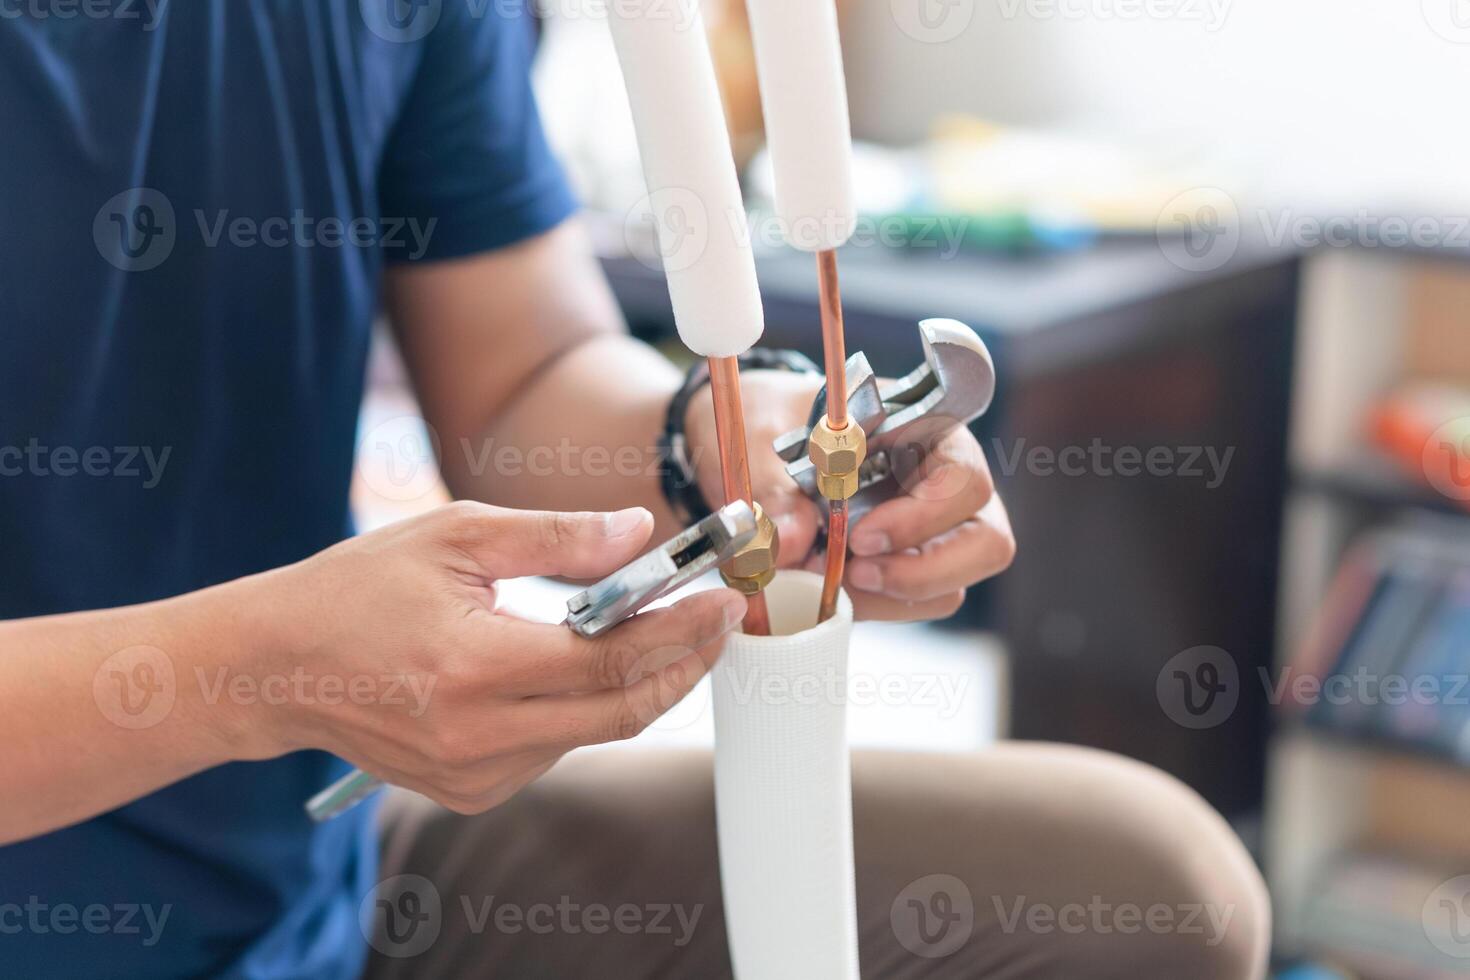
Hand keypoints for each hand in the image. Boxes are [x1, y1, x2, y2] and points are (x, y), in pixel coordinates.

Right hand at [238, 502, 745, 813]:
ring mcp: (474, 774)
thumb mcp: (454, 537)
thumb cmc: (358, 588)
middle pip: (622, 710)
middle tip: (718, 621)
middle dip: (684, 664)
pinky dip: (587, 708)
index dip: (680, 631)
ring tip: (661, 630)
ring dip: (638, 684)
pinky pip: (556, 748)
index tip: (724, 599)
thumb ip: (554, 537)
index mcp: (474, 666)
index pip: (610, 659)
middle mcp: (478, 736)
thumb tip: (638, 532)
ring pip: (594, 732)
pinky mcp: (469, 791)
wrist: (274, 667)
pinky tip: (590, 666)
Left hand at [686, 369, 1014, 621]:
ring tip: (828, 577)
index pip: (965, 476)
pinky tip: (827, 585)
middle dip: (922, 569)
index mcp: (928, 429)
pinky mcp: (907, 568)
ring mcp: (934, 531)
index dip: (926, 515)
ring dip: (890, 594)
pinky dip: (871, 606)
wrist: (756, 440)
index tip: (863, 536)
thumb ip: (775, 488)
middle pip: (986, 541)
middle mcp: (946, 483)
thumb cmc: (773, 421)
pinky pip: (913, 605)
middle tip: (856, 572)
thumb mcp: (761, 439)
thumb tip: (791, 539)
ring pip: (953, 585)